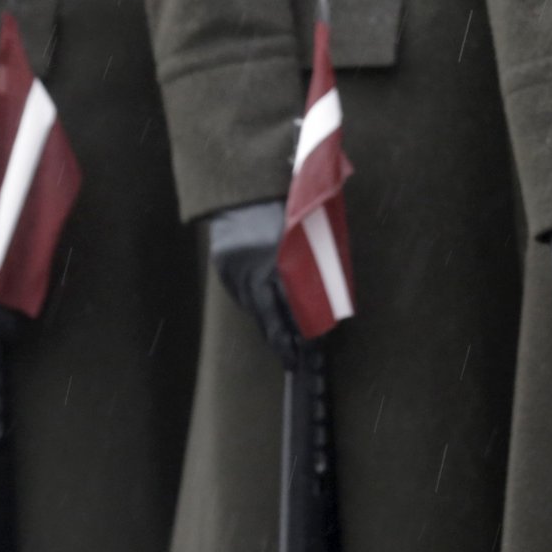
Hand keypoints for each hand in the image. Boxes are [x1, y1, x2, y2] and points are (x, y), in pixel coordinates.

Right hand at [206, 201, 302, 367]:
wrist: (243, 190)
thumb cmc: (287, 210)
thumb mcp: (307, 237)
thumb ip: (314, 267)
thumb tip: (328, 301)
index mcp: (280, 261)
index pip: (293, 306)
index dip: (301, 330)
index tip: (311, 349)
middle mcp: (254, 269)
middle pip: (268, 315)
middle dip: (281, 341)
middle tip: (292, 361)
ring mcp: (235, 270)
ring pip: (252, 309)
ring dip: (268, 328)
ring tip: (281, 348)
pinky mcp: (223, 268)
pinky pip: (240, 297)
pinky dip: (254, 309)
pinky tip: (264, 321)